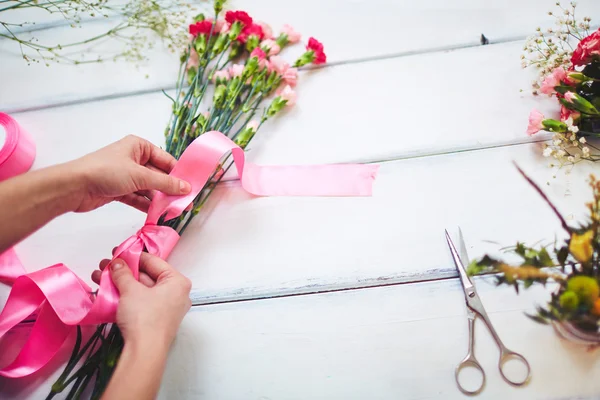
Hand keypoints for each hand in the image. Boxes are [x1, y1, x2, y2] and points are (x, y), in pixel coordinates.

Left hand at [69, 135, 190, 212]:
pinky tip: (158, 214)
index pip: (165, 160)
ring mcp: (126, 175)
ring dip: (159, 199)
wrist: (74, 187)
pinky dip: (147, 205)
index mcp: (138, 146)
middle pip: (158, 175)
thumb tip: (186, 188)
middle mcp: (133, 159)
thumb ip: (165, 184)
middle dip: (170, 189)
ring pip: (149, 188)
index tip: (191, 187)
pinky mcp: (119, 190)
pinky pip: (138, 197)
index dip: (178, 174)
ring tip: (173, 211)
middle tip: (184, 203)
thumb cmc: (106, 171)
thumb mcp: (140, 176)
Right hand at [94, 253, 191, 348]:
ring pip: (141, 289)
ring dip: (121, 283)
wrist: (144, 351)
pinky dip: (125, 296)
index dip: (134, 256)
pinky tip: (108, 292)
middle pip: (147, 275)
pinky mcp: (156, 319)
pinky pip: (140, 302)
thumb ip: (123, 273)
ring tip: (101, 277)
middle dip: (124, 271)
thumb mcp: (131, 290)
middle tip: (107, 265)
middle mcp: (176, 294)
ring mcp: (167, 308)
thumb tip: (118, 264)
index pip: (154, 261)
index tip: (119, 253)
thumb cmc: (145, 319)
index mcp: (177, 282)